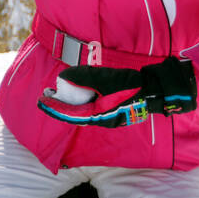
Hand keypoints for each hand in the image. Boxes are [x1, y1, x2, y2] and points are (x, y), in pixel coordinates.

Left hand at [37, 57, 196, 127]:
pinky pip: (94, 108)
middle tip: (49, 93)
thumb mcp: (104, 78)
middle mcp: (103, 120)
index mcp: (99, 116)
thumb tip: (65, 77)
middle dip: (61, 105)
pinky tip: (81, 92)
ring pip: (85, 111)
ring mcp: (110, 117)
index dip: (54, 107)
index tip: (42, 99)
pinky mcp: (115, 111)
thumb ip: (83, 77)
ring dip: (72, 103)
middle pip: (75, 114)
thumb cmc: (131, 86)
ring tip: (61, 92)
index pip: (70, 114)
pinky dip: (84, 101)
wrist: (156, 90)